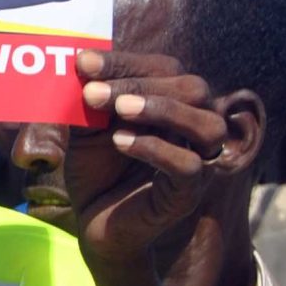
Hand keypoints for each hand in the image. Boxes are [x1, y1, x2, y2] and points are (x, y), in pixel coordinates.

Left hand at [71, 50, 228, 267]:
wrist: (93, 223)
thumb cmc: (95, 170)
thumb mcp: (85, 129)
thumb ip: (87, 101)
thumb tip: (78, 63)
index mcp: (174, 104)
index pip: (166, 68)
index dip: (126, 62)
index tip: (83, 62)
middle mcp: (194, 128)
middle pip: (193, 89)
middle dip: (140, 84)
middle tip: (93, 91)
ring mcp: (199, 161)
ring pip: (207, 125)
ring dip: (161, 110)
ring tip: (118, 111)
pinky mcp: (188, 194)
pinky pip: (190, 166)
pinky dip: (156, 149)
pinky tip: (121, 142)